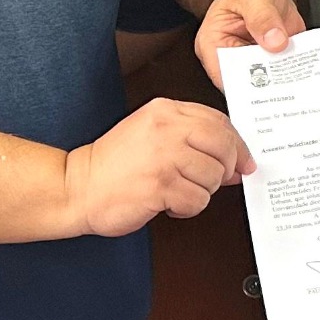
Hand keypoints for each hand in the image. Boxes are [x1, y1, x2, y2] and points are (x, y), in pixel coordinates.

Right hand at [63, 98, 254, 236]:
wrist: (76, 188)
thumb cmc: (113, 165)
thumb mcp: (151, 134)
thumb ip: (192, 139)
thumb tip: (235, 160)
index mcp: (166, 110)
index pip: (220, 121)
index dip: (237, 143)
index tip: (243, 159)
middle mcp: (167, 129)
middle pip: (224, 146)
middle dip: (227, 168)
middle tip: (216, 180)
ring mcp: (164, 157)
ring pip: (214, 176)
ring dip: (202, 191)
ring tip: (178, 190)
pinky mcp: (160, 186)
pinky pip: (198, 200)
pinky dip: (188, 208)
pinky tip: (169, 204)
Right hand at [194, 0, 305, 85]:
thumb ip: (263, 16)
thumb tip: (275, 42)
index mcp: (212, 44)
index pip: (222, 74)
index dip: (242, 85)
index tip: (264, 87)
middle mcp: (228, 59)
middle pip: (244, 83)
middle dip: (266, 86)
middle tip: (288, 87)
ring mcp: (251, 64)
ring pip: (265, 83)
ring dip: (283, 83)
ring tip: (300, 85)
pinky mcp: (271, 65)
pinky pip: (281, 76)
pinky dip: (293, 76)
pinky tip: (306, 75)